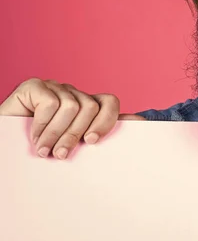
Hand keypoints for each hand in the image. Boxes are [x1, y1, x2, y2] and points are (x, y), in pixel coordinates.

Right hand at [0, 78, 119, 159]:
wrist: (6, 148)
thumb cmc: (43, 149)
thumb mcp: (75, 144)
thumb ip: (101, 133)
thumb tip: (140, 122)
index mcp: (85, 105)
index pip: (110, 102)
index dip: (106, 121)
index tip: (91, 142)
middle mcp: (72, 93)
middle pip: (90, 107)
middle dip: (75, 134)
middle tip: (61, 155)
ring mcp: (53, 87)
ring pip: (71, 106)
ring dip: (56, 134)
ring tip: (44, 151)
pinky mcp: (33, 86)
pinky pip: (50, 103)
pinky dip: (42, 125)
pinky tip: (33, 137)